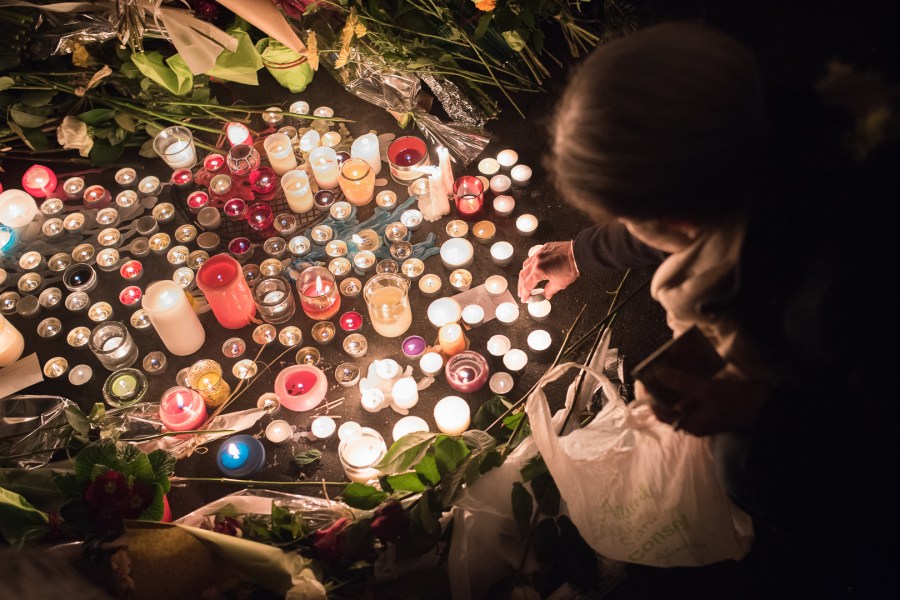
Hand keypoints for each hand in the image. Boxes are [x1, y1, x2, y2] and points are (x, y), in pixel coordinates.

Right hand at [517, 241, 578, 301]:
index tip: (525, 298)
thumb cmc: (571, 267)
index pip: (527, 285)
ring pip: (526, 265)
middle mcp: (536, 261)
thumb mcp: (560, 284)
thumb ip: (550, 290)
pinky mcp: (543, 248)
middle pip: (523, 275)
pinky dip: (530, 265)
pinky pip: (532, 257)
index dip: (525, 293)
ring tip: (525, 281)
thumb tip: (546, 294)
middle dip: (521, 286)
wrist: (579, 254)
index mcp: (539, 271)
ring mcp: (539, 253)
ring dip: (524, 275)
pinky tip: (532, 269)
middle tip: (522, 292)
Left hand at [638, 368, 770, 436]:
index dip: (650, 397)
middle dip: (665, 387)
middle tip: (656, 368)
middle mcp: (696, 421)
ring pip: (685, 397)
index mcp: (690, 424)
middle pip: (672, 404)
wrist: (769, 407)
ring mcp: (706, 412)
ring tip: (670, 364)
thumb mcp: (707, 390)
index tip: (644, 380)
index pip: (661, 413)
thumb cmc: (735, 402)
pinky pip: (697, 393)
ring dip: (678, 382)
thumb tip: (659, 373)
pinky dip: (692, 382)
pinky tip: (689, 367)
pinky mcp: (715, 404)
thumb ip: (682, 382)